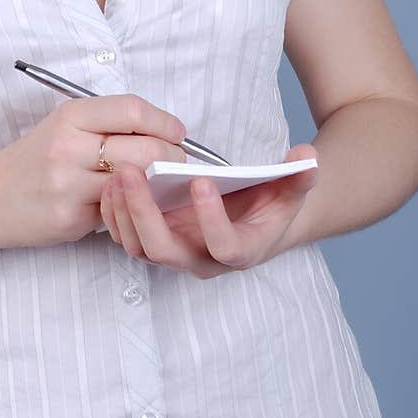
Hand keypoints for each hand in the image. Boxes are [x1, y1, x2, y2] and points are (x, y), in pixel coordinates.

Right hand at [0, 94, 188, 249]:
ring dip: (157, 186)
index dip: (165, 122)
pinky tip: (129, 204)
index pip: (133, 111)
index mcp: (70, 116)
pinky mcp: (70, 218)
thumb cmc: (35, 159)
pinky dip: (131, 207)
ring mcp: (68, 184)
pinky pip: (117, 211)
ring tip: (159, 185)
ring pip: (137, 183)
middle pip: (145, 149)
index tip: (178, 133)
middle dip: (172, 158)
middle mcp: (68, 146)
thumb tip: (165, 133)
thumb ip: (108, 125)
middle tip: (177, 164)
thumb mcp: (65, 126)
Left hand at [99, 144, 318, 278]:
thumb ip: (301, 175)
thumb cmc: (271, 204)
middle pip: (165, 251)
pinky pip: (125, 237)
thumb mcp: (292, 189)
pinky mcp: (154, 242)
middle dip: (145, 214)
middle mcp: (203, 259)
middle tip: (132, 172)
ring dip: (123, 212)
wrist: (254, 219)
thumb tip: (307, 158)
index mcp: (241, 250)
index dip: (212, 219)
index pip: (224, 247)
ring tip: (117, 172)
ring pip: (139, 247)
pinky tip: (110, 181)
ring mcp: (175, 253)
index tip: (202, 181)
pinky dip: (114, 213)